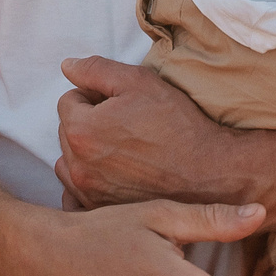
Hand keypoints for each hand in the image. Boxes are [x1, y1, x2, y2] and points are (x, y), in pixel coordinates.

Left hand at [55, 55, 249, 210]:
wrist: (208, 173)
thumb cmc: (177, 125)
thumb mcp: (139, 82)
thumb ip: (96, 69)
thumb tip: (67, 66)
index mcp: (82, 130)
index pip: (69, 100)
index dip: (94, 95)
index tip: (121, 103)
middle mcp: (78, 165)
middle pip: (68, 130)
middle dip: (89, 122)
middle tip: (126, 124)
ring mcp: (88, 192)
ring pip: (70, 160)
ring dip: (86, 151)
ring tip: (122, 149)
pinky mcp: (101, 210)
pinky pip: (78, 189)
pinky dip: (92, 178)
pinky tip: (118, 173)